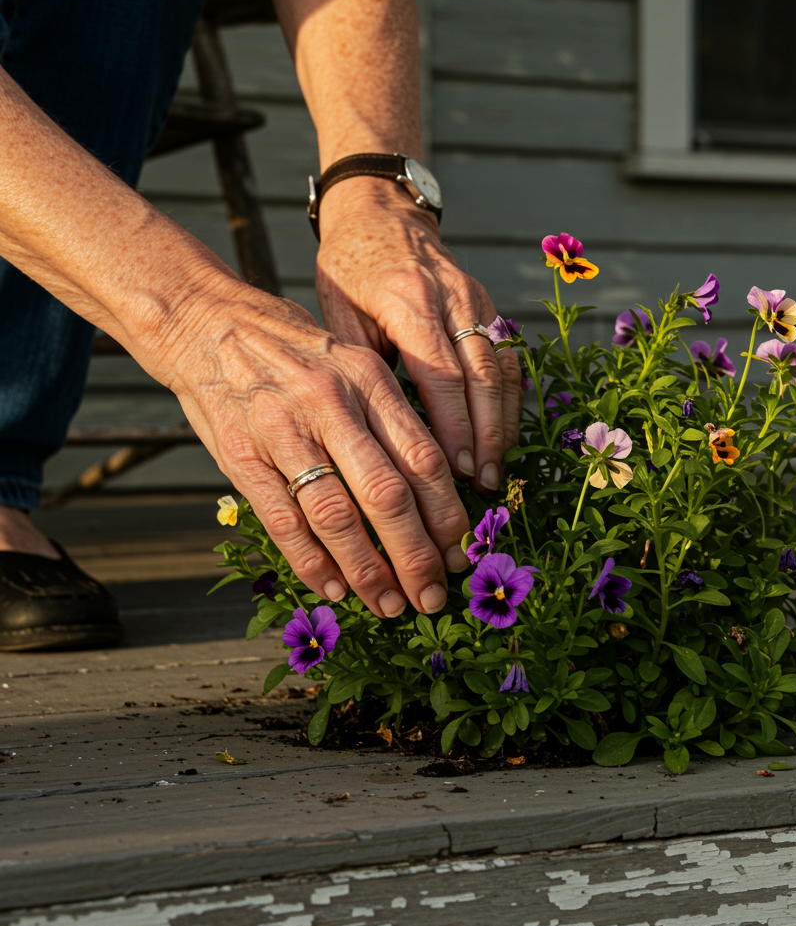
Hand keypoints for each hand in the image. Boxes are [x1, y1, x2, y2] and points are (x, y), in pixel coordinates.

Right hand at [166, 284, 470, 617]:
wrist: (206, 321)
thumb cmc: (295, 354)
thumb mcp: (354, 365)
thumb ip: (392, 421)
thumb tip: (439, 493)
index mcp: (370, 381)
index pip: (423, 459)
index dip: (447, 515)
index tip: (460, 555)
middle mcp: (332, 404)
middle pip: (387, 495)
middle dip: (416, 556)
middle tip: (433, 596)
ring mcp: (283, 430)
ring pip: (337, 515)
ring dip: (368, 570)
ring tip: (389, 604)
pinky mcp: (240, 455)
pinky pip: (283, 520)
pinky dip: (311, 562)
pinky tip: (333, 587)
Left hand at [314, 177, 522, 492]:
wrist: (382, 212)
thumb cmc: (349, 270)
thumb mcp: (338, 315)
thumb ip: (363, 367)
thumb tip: (381, 436)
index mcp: (408, 300)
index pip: (441, 375)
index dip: (454, 427)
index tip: (458, 471)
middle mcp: (453, 298)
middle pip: (483, 377)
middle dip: (488, 436)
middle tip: (484, 484)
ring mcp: (478, 299)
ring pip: (504, 369)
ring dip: (505, 424)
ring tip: (498, 471)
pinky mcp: (490, 305)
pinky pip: (510, 358)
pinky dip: (512, 401)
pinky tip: (506, 436)